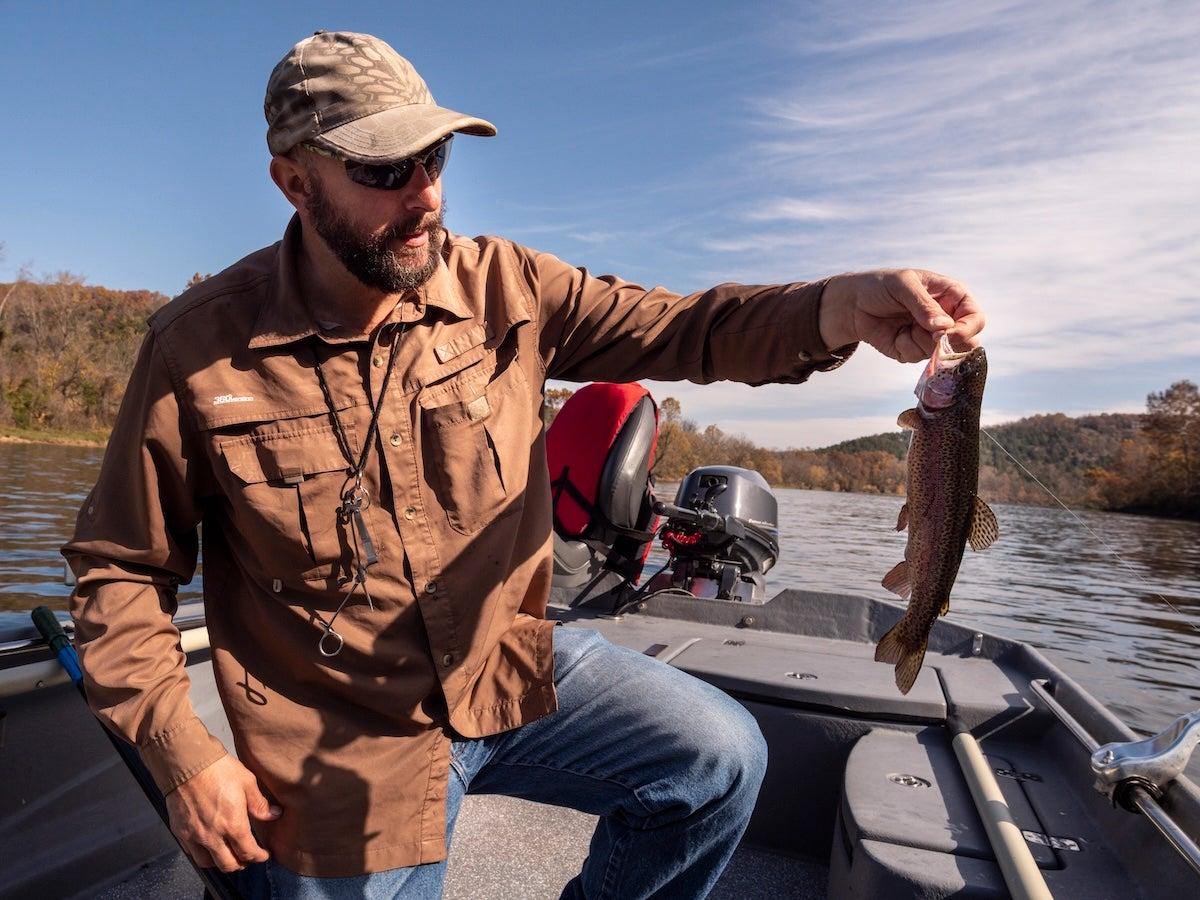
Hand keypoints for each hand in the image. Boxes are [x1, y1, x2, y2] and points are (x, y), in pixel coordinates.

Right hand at [164, 753, 280, 872]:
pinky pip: (192, 853)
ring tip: (229, 853)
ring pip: (208, 863)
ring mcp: (194, 836)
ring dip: (221, 862)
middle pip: (229, 865)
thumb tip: (274, 815)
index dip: (259, 857)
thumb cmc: (218, 770)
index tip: (264, 855)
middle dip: (242, 864)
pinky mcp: (180, 832)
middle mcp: (213, 836)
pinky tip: (210, 845)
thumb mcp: (247, 782)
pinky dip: (204, 854)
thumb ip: (260, 803)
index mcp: (232, 825)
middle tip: (248, 856)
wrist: (187, 763)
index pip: (248, 852)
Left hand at [819, 269, 984, 362]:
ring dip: (921, 343)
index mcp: (952, 296)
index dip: (968, 328)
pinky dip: (906, 348)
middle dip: (949, 343)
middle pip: (966, 342)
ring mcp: (931, 337)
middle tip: (930, 337)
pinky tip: (895, 335)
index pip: (974, 317)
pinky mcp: (914, 350)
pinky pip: (918, 358)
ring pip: (941, 353)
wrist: (852, 305)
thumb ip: (923, 305)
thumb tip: (943, 327)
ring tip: (904, 324)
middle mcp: (946, 318)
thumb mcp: (903, 285)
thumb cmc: (880, 286)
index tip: (950, 334)